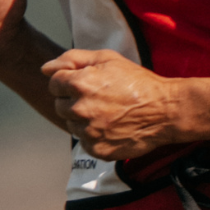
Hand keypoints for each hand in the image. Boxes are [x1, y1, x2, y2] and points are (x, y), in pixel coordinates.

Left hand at [44, 50, 190, 159]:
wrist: (164, 111)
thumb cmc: (137, 82)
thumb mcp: (108, 59)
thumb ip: (73, 59)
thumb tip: (45, 68)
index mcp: (80, 83)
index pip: (54, 83)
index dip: (68, 81)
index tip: (86, 84)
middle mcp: (80, 109)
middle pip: (60, 105)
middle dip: (73, 101)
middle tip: (98, 99)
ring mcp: (88, 132)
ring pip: (71, 125)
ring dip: (82, 119)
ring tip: (106, 113)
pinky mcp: (97, 149)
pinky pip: (84, 142)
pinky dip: (93, 136)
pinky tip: (110, 127)